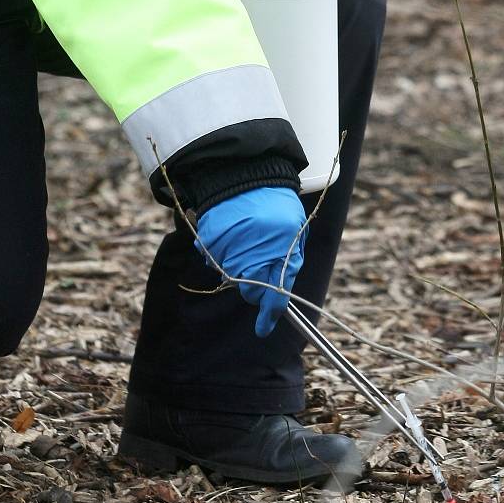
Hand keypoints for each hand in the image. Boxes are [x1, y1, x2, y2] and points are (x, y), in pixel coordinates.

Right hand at [195, 187, 306, 336]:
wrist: (244, 174)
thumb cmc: (276, 203)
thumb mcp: (295, 231)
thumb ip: (289, 263)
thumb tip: (279, 294)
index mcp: (277, 253)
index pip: (273, 296)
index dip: (269, 316)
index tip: (263, 329)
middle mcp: (250, 256)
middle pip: (250, 292)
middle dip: (256, 287)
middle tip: (261, 264)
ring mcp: (226, 251)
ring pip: (232, 277)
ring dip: (240, 267)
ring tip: (248, 239)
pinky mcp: (208, 243)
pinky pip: (215, 261)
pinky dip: (224, 254)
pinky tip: (233, 234)